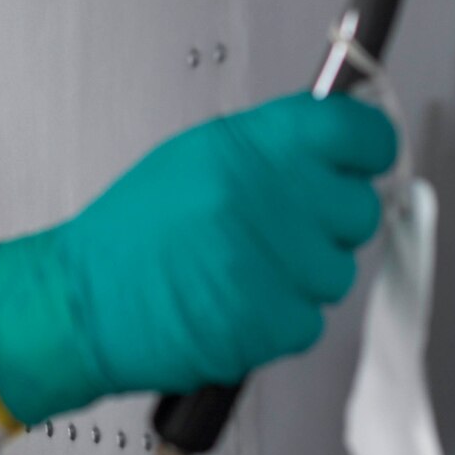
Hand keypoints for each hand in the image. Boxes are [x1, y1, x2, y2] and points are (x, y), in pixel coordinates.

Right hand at [0, 91, 397, 425]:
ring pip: (337, 272)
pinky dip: (279, 321)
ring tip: (244, 273)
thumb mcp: (195, 159)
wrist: (84, 302)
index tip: (364, 160)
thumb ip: (271, 148)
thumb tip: (336, 145)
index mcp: (252, 146)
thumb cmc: (132, 235)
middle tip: (282, 231)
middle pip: (359, 209)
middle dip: (329, 223)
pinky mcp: (271, 321)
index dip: (369, 148)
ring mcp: (275, 263)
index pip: (361, 133)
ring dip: (302, 277)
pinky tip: (236, 305)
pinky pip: (310, 321)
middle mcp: (270, 197)